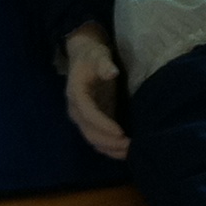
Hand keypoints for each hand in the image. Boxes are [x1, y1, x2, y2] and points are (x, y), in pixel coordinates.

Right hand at [62, 24, 129, 158]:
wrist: (85, 57)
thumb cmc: (93, 55)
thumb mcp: (98, 54)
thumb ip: (103, 63)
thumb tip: (111, 72)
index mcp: (76, 93)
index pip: (88, 113)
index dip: (103, 124)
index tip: (120, 132)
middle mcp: (76, 110)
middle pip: (89, 132)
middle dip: (108, 141)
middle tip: (129, 145)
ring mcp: (83, 118)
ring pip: (93, 139)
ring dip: (110, 148)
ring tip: (130, 151)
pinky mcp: (92, 121)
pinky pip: (98, 139)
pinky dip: (110, 147)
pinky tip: (125, 151)